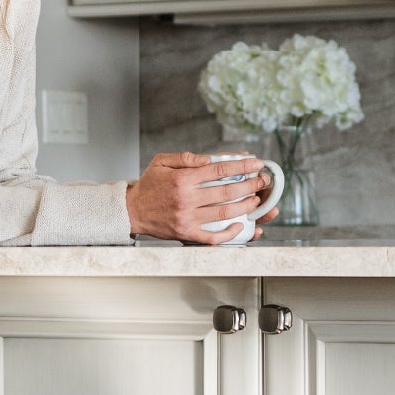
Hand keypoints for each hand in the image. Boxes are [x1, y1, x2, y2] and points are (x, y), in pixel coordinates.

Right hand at [126, 151, 275, 244]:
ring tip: (257, 200)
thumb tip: (209, 159)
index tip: (256, 163)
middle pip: (227, 192)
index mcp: (183, 179)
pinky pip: (212, 237)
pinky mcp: (186, 233)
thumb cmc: (148, 186)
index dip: (241, 166)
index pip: (219, 170)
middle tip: (263, 181)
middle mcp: (187, 199)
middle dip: (250, 185)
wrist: (132, 210)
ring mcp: (188, 218)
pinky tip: (240, 226)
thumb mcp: (161, 162)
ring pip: (224, 213)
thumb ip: (186, 157)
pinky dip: (229, 233)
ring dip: (245, 206)